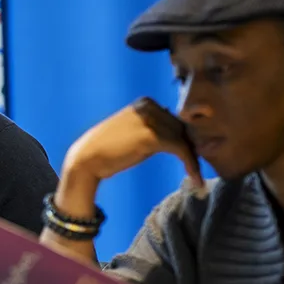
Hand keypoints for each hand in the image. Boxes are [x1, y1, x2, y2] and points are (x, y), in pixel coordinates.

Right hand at [64, 97, 203, 188]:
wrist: (86, 159)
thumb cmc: (107, 150)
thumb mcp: (133, 133)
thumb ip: (153, 130)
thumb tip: (177, 136)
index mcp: (146, 103)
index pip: (175, 120)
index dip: (186, 139)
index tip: (193, 157)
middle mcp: (150, 107)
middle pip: (183, 128)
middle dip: (192, 149)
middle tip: (197, 169)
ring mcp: (151, 120)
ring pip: (185, 139)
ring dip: (194, 160)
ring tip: (197, 178)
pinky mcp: (153, 136)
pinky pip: (181, 149)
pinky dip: (191, 165)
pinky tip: (195, 179)